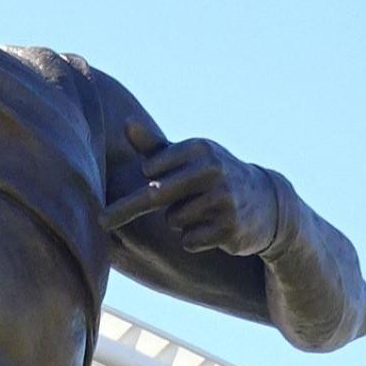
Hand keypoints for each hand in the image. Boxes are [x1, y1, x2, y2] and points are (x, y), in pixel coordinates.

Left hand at [101, 119, 279, 255]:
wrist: (266, 202)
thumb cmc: (214, 176)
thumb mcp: (189, 158)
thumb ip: (154, 146)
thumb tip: (125, 124)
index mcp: (198, 149)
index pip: (151, 168)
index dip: (147, 177)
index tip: (145, 176)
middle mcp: (212, 170)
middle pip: (155, 195)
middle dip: (124, 210)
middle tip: (100, 221)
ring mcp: (223, 198)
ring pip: (173, 221)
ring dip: (180, 222)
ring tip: (204, 211)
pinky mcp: (230, 226)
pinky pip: (189, 240)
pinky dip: (194, 240)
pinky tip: (214, 228)